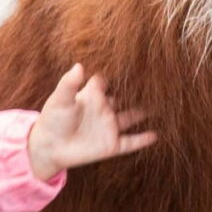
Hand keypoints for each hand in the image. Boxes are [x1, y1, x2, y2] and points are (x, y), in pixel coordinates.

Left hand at [26, 64, 157, 179]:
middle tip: (155, 82)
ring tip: (162, 106)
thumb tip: (80, 65)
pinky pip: (131, 142)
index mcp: (92, 96)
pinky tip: (155, 135)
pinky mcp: (111, 145)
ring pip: (130, 118)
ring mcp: (109, 127)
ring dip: (142, 113)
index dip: (116, 73)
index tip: (132, 63)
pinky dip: (143, 139)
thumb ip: (70, 83)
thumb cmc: (52, 121)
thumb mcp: (60, 99)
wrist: (49, 148)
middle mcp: (103, 110)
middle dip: (136, 92)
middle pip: (123, 98)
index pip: (107, 81)